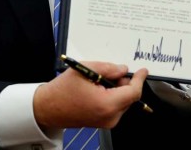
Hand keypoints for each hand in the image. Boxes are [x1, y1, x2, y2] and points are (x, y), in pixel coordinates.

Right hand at [33, 61, 147, 128]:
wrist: (47, 108)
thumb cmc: (62, 90)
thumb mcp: (85, 69)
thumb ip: (108, 68)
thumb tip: (123, 69)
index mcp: (107, 104)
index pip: (133, 92)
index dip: (139, 79)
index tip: (143, 70)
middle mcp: (110, 117)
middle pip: (129, 96)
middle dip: (124, 82)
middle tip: (111, 70)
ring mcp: (107, 122)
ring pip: (122, 101)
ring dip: (117, 88)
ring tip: (98, 80)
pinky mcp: (103, 122)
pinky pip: (115, 106)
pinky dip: (111, 95)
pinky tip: (98, 88)